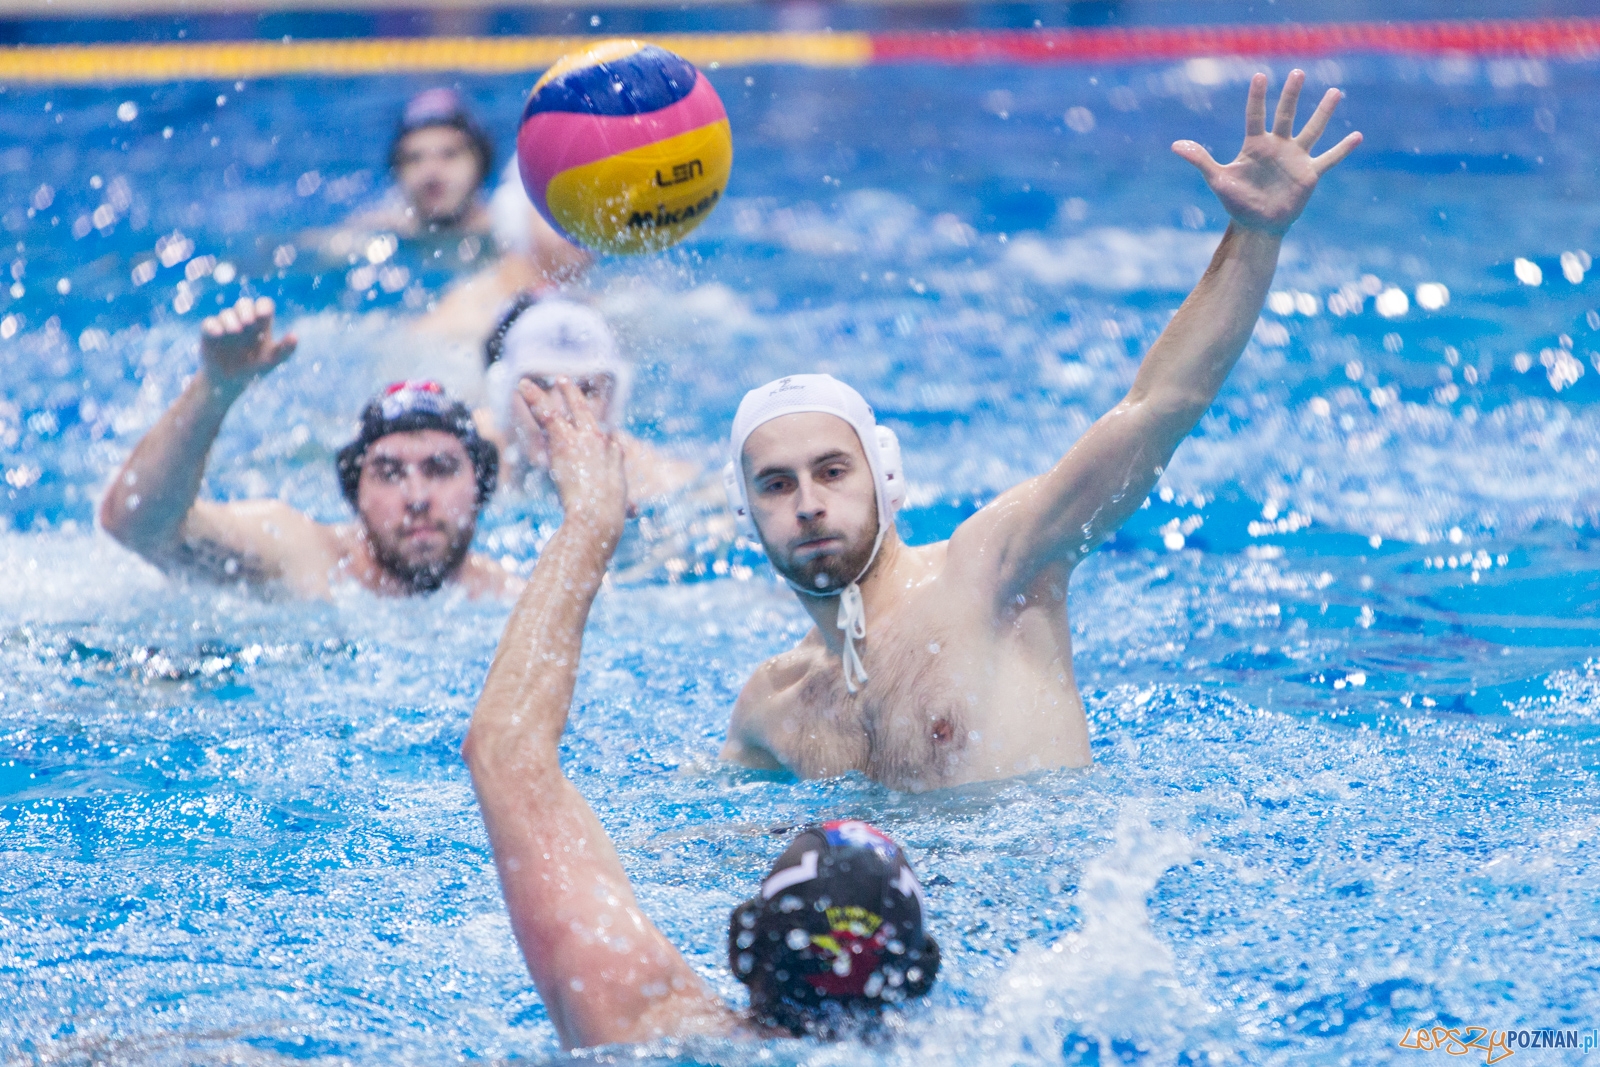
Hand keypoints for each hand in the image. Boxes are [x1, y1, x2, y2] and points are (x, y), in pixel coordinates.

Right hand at [199, 297, 296, 389]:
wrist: (230, 382)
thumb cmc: (254, 368)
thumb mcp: (271, 361)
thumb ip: (285, 350)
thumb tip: (295, 335)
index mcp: (261, 324)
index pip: (263, 306)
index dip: (263, 307)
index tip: (263, 315)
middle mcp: (243, 320)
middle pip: (244, 304)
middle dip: (246, 310)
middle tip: (249, 322)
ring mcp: (226, 325)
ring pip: (227, 313)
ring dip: (231, 319)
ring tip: (235, 330)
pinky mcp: (210, 333)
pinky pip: (209, 323)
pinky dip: (213, 326)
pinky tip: (218, 333)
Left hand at [518, 377, 626, 538]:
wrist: (600, 514)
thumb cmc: (610, 513)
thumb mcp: (620, 499)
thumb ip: (621, 489)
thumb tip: (630, 494)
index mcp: (609, 451)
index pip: (597, 430)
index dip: (588, 420)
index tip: (581, 412)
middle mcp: (596, 440)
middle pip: (581, 411)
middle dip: (571, 395)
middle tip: (562, 380)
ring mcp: (579, 439)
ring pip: (555, 412)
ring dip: (538, 397)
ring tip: (524, 384)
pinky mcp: (564, 442)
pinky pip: (546, 416)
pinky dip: (536, 402)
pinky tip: (523, 389)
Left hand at [1173, 70, 1361, 235]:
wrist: (1257, 225)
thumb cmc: (1237, 202)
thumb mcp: (1218, 179)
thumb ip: (1201, 159)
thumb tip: (1175, 145)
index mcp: (1255, 146)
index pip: (1255, 116)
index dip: (1257, 98)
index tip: (1260, 76)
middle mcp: (1277, 146)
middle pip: (1286, 116)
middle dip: (1292, 95)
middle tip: (1298, 73)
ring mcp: (1295, 158)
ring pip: (1312, 130)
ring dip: (1323, 113)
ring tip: (1335, 92)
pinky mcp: (1309, 174)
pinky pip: (1329, 159)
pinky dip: (1342, 149)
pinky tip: (1357, 136)